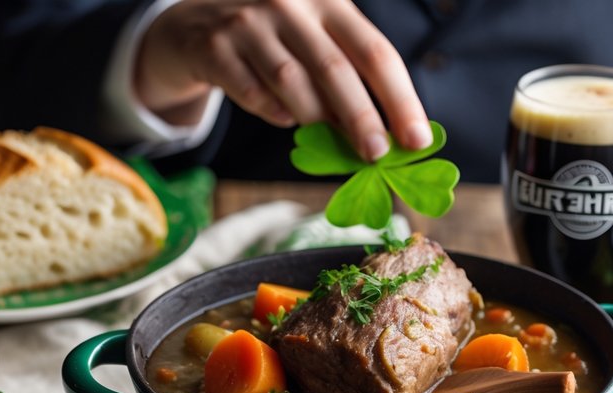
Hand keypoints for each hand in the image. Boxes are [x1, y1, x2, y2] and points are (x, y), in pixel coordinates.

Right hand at [135, 0, 431, 160]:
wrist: (194, 26)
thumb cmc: (273, 44)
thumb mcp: (315, 44)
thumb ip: (349, 81)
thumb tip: (387, 140)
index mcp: (330, 2)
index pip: (376, 53)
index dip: (401, 99)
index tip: (418, 139)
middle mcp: (292, 4)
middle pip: (336, 69)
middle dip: (362, 119)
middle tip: (378, 156)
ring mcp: (250, 22)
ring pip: (292, 82)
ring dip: (316, 121)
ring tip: (331, 145)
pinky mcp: (215, 46)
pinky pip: (251, 92)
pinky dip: (271, 112)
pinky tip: (283, 119)